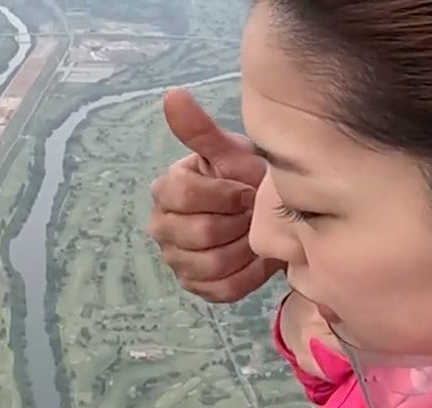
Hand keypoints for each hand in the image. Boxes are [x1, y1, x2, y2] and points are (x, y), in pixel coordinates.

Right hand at [147, 89, 283, 302]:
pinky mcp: (198, 288)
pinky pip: (224, 289)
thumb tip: (173, 95)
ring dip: (245, 248)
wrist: (269, 215)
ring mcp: (177, 261)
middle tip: (254, 213)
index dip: (223, 194)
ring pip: (213, 263)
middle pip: (200, 233)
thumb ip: (201, 129)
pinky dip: (248, 275)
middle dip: (238, 222)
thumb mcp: (230, 153)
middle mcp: (162, 228)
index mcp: (166, 191)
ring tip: (256, 233)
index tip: (247, 190)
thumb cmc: (246, 179)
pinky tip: (258, 258)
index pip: (183, 195)